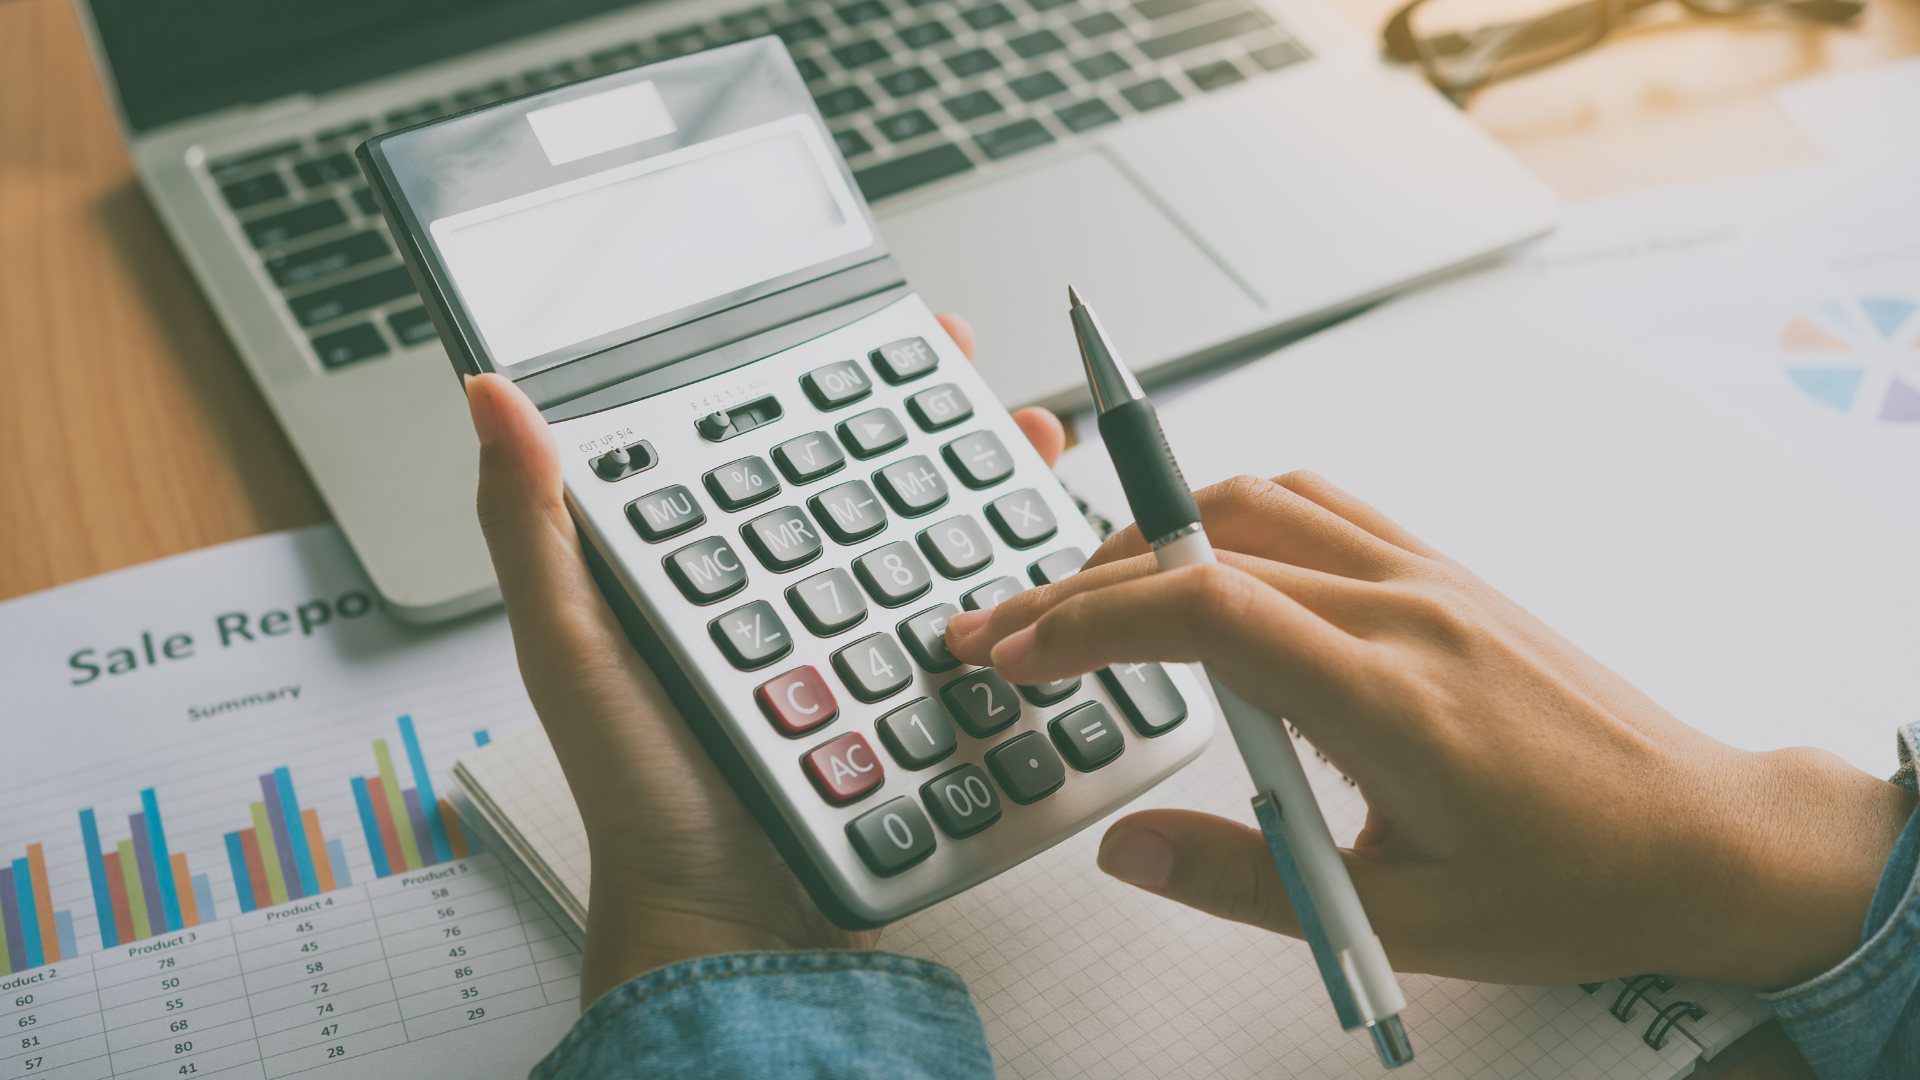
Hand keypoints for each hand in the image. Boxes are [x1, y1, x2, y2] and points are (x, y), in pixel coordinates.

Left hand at [465, 314, 1063, 1005]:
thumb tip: (489, 397)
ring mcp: (857, 645)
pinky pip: (975, 620)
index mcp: (706, 565)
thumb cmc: (638, 794)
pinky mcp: (913, 699)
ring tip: (1033, 439)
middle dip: (935, 417)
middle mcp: (785, 594)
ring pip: (935, 538)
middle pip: (870, 480)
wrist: (735, 924)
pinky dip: (1017, 576)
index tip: (885, 330)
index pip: (772, 443)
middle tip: (977, 370)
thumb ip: (533, 527)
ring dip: (990, 483)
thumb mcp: (571, 649)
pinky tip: (1046, 551)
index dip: (826, 379)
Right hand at [946, 472, 1914, 989]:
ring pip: (1255, 504)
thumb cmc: (1573, 882)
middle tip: (1003, 631)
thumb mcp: (1401, 918)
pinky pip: (1316, 506)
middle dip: (1079, 587)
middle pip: (1204, 547)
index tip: (1016, 652)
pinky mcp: (1442, 571)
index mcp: (1392, 699)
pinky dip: (1229, 517)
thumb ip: (1247, 881)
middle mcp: (1406, 611)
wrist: (1699, 836)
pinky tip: (1197, 563)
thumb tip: (1127, 849)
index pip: (1205, 610)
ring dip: (1149, 537)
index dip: (1088, 620)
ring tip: (1081, 598)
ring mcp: (1427, 577)